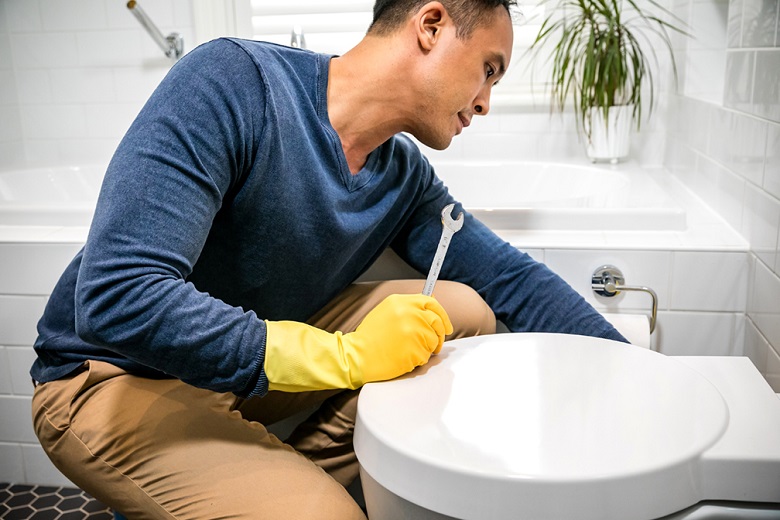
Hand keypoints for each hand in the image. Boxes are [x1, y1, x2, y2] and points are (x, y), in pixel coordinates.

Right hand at [264, 293, 452, 391]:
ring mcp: (413, 331)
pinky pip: (426, 355)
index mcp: (400, 302)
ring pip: (433, 340)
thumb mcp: (387, 312)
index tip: (445, 325)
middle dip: (439, 334)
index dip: (442, 314)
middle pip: (437, 321)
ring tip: (409, 351)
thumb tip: (432, 305)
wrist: (356, 356)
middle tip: (435, 343)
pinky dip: (419, 359)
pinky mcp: (415, 349)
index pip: (431, 303)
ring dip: (427, 348)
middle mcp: (409, 313)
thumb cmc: (370, 338)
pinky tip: (404, 358)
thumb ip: (408, 308)